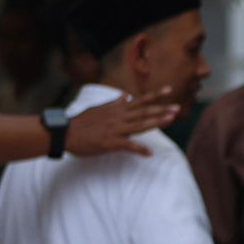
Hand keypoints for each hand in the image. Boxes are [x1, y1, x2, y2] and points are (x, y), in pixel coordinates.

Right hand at [67, 88, 182, 156]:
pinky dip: (138, 149)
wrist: (65, 132)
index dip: (155, 96)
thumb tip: (125, 96)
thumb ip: (113, 103)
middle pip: (144, 112)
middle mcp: (118, 117)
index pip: (140, 100)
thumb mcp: (98, 108)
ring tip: (171, 120)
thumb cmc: (81, 122)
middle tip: (179, 108)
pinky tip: (149, 153)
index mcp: (116, 109)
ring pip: (139, 125)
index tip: (170, 90)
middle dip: (162, 109)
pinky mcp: (109, 142)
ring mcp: (114, 129)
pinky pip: (127, 145)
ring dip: (156, 122)